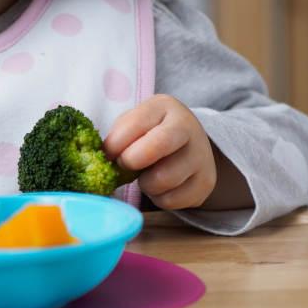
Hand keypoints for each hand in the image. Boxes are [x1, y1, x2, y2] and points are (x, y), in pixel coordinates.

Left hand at [103, 94, 215, 209]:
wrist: (188, 145)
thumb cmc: (149, 133)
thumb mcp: (133, 124)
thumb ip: (118, 136)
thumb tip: (102, 159)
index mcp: (165, 107)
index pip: (135, 123)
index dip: (116, 144)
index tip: (108, 153)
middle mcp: (189, 128)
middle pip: (158, 146)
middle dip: (131, 160)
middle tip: (126, 165)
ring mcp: (201, 156)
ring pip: (163, 180)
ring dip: (145, 183)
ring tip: (146, 174)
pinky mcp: (205, 183)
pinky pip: (171, 200)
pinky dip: (158, 198)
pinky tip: (160, 186)